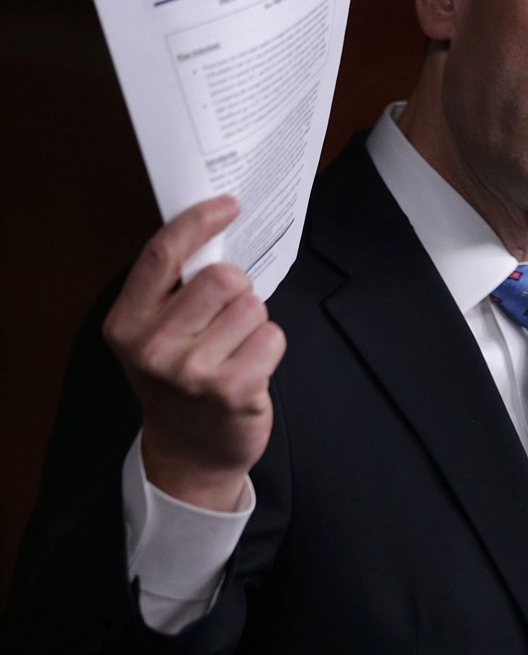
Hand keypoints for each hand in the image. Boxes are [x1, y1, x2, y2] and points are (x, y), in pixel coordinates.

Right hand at [103, 195, 285, 509]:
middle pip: (222, 276)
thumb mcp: (156, 333)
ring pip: (253, 305)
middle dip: (237, 288)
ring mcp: (191, 372)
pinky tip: (249, 368)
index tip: (229, 204)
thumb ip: (173, 289)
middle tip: (227, 315)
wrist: (191, 450)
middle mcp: (152, 347)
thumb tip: (216, 226)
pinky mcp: (232, 391)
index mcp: (127, 323)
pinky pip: (273, 336)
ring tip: (234, 348)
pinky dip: (269, 345)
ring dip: (254, 321)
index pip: (163, 254)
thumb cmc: (180, 378)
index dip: (200, 221)